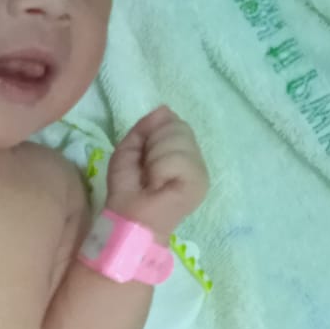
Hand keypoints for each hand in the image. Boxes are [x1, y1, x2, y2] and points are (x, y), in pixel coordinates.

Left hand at [105, 105, 209, 238]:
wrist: (129, 218)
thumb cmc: (129, 188)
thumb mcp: (130, 150)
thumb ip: (146, 128)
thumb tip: (164, 109)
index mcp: (182, 151)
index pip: (174, 123)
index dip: (153, 136)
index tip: (144, 159)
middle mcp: (196, 158)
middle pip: (178, 127)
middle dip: (154, 146)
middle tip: (147, 172)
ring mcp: (200, 171)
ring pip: (177, 140)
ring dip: (154, 160)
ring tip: (152, 180)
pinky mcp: (199, 181)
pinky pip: (176, 158)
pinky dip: (159, 170)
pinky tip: (158, 186)